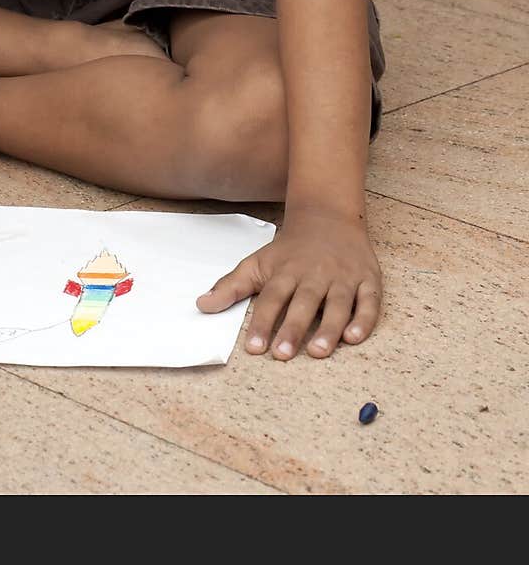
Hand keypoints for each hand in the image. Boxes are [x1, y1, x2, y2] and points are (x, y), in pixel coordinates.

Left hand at [196, 208, 381, 358]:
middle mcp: (315, 274)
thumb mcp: (258, 262)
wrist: (328, 216)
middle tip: (283, 354)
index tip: (253, 348)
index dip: (262, 322)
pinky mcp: (367, 279)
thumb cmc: (289, 249)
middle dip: (293, 328)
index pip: (272, 298)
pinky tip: (353, 337)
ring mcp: (343, 276)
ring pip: (337, 303)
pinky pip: (369, 301)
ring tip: (318, 352)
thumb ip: (231, 286)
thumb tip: (201, 305)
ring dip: (329, 328)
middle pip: (303, 302)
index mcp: (286, 271)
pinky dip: (363, 319)